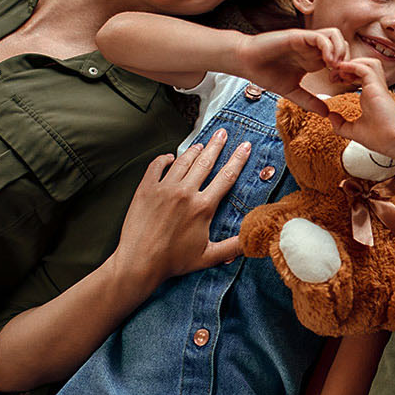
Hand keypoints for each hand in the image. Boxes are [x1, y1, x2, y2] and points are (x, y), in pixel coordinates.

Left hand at [109, 132, 250, 289]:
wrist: (139, 262)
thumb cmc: (174, 261)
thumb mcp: (208, 256)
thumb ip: (233, 247)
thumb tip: (254, 240)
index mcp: (203, 207)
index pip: (226, 177)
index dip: (237, 160)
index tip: (245, 146)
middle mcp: (185, 193)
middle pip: (205, 162)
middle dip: (216, 145)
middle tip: (223, 133)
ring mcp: (164, 189)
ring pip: (183, 162)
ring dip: (194, 150)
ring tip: (201, 143)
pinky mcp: (146, 189)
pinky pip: (156, 166)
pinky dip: (164, 159)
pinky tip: (169, 157)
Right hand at [237, 28, 349, 115]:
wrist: (246, 61)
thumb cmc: (266, 73)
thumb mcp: (292, 91)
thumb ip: (309, 101)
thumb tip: (326, 114)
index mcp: (313, 59)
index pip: (340, 57)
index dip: (345, 69)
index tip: (340, 84)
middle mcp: (312, 48)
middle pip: (343, 44)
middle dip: (347, 60)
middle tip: (340, 76)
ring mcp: (307, 41)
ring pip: (335, 35)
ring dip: (340, 51)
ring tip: (334, 68)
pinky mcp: (298, 36)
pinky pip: (321, 36)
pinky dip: (329, 48)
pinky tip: (326, 62)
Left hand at [327, 58, 394, 157]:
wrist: (393, 141)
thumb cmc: (380, 138)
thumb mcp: (354, 131)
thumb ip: (341, 124)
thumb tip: (330, 116)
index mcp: (371, 95)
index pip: (360, 76)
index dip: (345, 74)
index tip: (334, 81)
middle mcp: (375, 88)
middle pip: (364, 65)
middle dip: (347, 66)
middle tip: (333, 75)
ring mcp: (377, 86)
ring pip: (368, 63)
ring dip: (352, 63)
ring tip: (339, 72)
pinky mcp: (376, 86)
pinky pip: (364, 68)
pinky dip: (352, 66)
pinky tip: (341, 70)